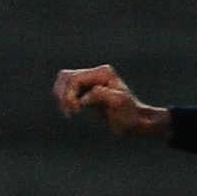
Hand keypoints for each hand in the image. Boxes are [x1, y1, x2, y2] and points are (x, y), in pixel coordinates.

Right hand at [53, 65, 169, 139]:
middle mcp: (95, 73)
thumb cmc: (129, 115)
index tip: (76, 111)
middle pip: (65, 77)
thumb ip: (100, 95)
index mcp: (103, 73)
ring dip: (61, 97)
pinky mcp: (86, 90)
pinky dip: (64, 99)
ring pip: (63, 81)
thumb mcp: (118, 103)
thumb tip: (83, 98)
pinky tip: (72, 111)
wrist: (135, 122)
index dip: (70, 95)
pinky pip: (66, 89)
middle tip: (72, 113)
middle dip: (64, 95)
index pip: (75, 80)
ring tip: (70, 112)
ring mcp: (90, 80)